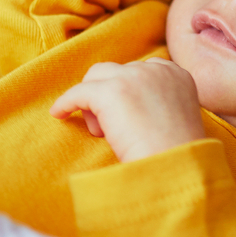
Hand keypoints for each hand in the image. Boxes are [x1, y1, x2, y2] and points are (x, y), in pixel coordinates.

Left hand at [50, 60, 205, 161]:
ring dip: (93, 103)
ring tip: (102, 132)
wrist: (176, 167)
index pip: (141, 71)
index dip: (127, 92)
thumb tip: (125, 111)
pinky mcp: (110, 91)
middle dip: (107, 96)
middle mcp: (156, 69)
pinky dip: (66, 103)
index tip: (123, 113)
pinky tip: (59, 114)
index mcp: (176, 75)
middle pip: (116, 71)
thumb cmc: (174, 157)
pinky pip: (78, 92)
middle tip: (110, 128)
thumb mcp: (173, 122)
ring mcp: (133, 77)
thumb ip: (155, 107)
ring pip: (96, 78)